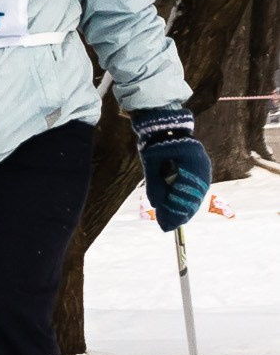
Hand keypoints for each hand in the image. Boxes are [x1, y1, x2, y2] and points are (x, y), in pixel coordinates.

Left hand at [132, 106, 210, 229]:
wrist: (166, 127)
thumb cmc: (155, 143)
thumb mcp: (151, 163)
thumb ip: (155, 184)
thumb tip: (157, 205)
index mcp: (191, 161)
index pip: (185, 192)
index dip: (175, 209)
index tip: (166, 222)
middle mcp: (202, 166)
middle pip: (193, 196)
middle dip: (180, 213)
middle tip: (167, 227)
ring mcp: (204, 168)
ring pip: (196, 195)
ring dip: (185, 209)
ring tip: (173, 223)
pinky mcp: (200, 170)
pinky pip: (196, 190)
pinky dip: (188, 201)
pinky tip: (180, 212)